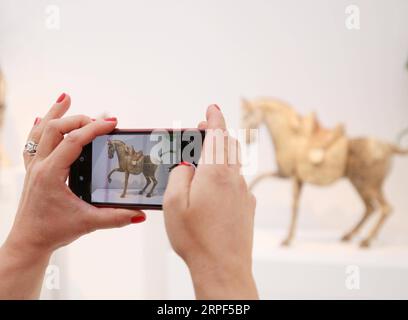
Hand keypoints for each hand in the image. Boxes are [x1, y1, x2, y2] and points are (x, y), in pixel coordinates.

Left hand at [0, 93, 144, 298]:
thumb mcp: (87, 223)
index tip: (112, 123)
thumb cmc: (52, 232)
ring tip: (65, 98)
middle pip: (54, 129)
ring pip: (40, 131)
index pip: (74, 141)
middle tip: (101, 120)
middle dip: (79, 119)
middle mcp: (40, 166)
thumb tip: (139, 214)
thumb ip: (115, 218)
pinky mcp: (33, 171)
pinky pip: (32, 142)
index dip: (95, 128)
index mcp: (52, 174)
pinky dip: (39, 127)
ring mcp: (34, 166)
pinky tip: (42, 118)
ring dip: (54, 114)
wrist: (28, 242)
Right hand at [163, 105, 257, 299]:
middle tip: (203, 129)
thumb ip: (179, 175)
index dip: (214, 118)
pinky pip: (237, 182)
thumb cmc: (195, 238)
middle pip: (229, 146)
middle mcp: (234, 179)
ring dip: (221, 154)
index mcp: (216, 173)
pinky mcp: (247, 207)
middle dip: (217, 133)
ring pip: (234, 164)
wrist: (223, 268)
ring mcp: (244, 193)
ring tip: (205, 157)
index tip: (212, 107)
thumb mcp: (173, 203)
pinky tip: (215, 186)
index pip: (218, 135)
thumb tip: (187, 166)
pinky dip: (226, 174)